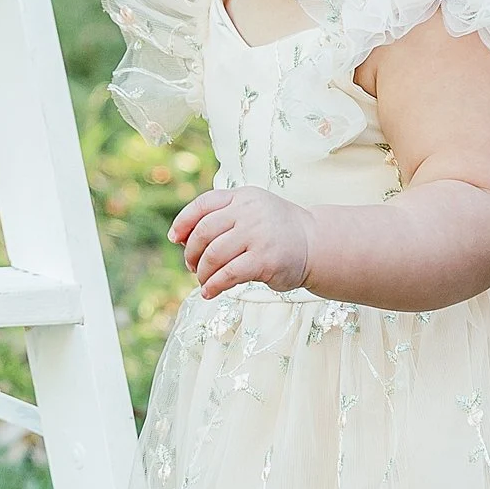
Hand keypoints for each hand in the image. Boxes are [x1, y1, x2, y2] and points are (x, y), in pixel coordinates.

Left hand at [170, 184, 317, 297]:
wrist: (315, 243)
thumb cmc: (276, 230)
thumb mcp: (251, 211)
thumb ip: (222, 218)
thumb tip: (180, 238)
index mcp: (243, 196)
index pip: (203, 204)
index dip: (183, 222)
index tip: (175, 239)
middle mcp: (249, 211)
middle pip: (204, 232)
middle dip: (191, 253)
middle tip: (192, 266)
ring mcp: (258, 235)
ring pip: (213, 255)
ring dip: (201, 272)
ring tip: (203, 280)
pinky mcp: (264, 260)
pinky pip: (228, 274)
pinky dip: (213, 285)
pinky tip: (210, 292)